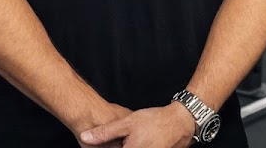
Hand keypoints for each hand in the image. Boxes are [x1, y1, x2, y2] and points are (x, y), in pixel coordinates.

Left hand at [80, 103, 195, 147]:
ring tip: (133, 137)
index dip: (103, 147)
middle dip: (115, 145)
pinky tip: (137, 140)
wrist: (180, 123)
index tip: (103, 143)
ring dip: (124, 145)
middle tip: (125, 137)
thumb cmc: (155, 121)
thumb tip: (85, 137)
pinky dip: (135, 146)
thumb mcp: (127, 122)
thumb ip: (105, 132)